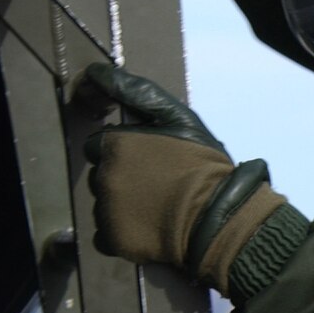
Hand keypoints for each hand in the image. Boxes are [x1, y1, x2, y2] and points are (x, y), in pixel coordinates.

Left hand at [82, 63, 282, 290]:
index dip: (123, 151)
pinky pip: (105, 236)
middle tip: (158, 184)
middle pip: (100, 175)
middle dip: (123, 177)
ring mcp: (105, 212)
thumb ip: (134, 91)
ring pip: (103, 204)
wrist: (218, 217)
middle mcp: (101, 178)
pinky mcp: (113, 241)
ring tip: (157, 207)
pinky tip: (148, 227)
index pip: (98, 145)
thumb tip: (94, 72)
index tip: (149, 159)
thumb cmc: (201, 164)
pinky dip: (122, 233)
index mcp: (112, 146)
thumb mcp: (176, 116)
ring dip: (122, 204)